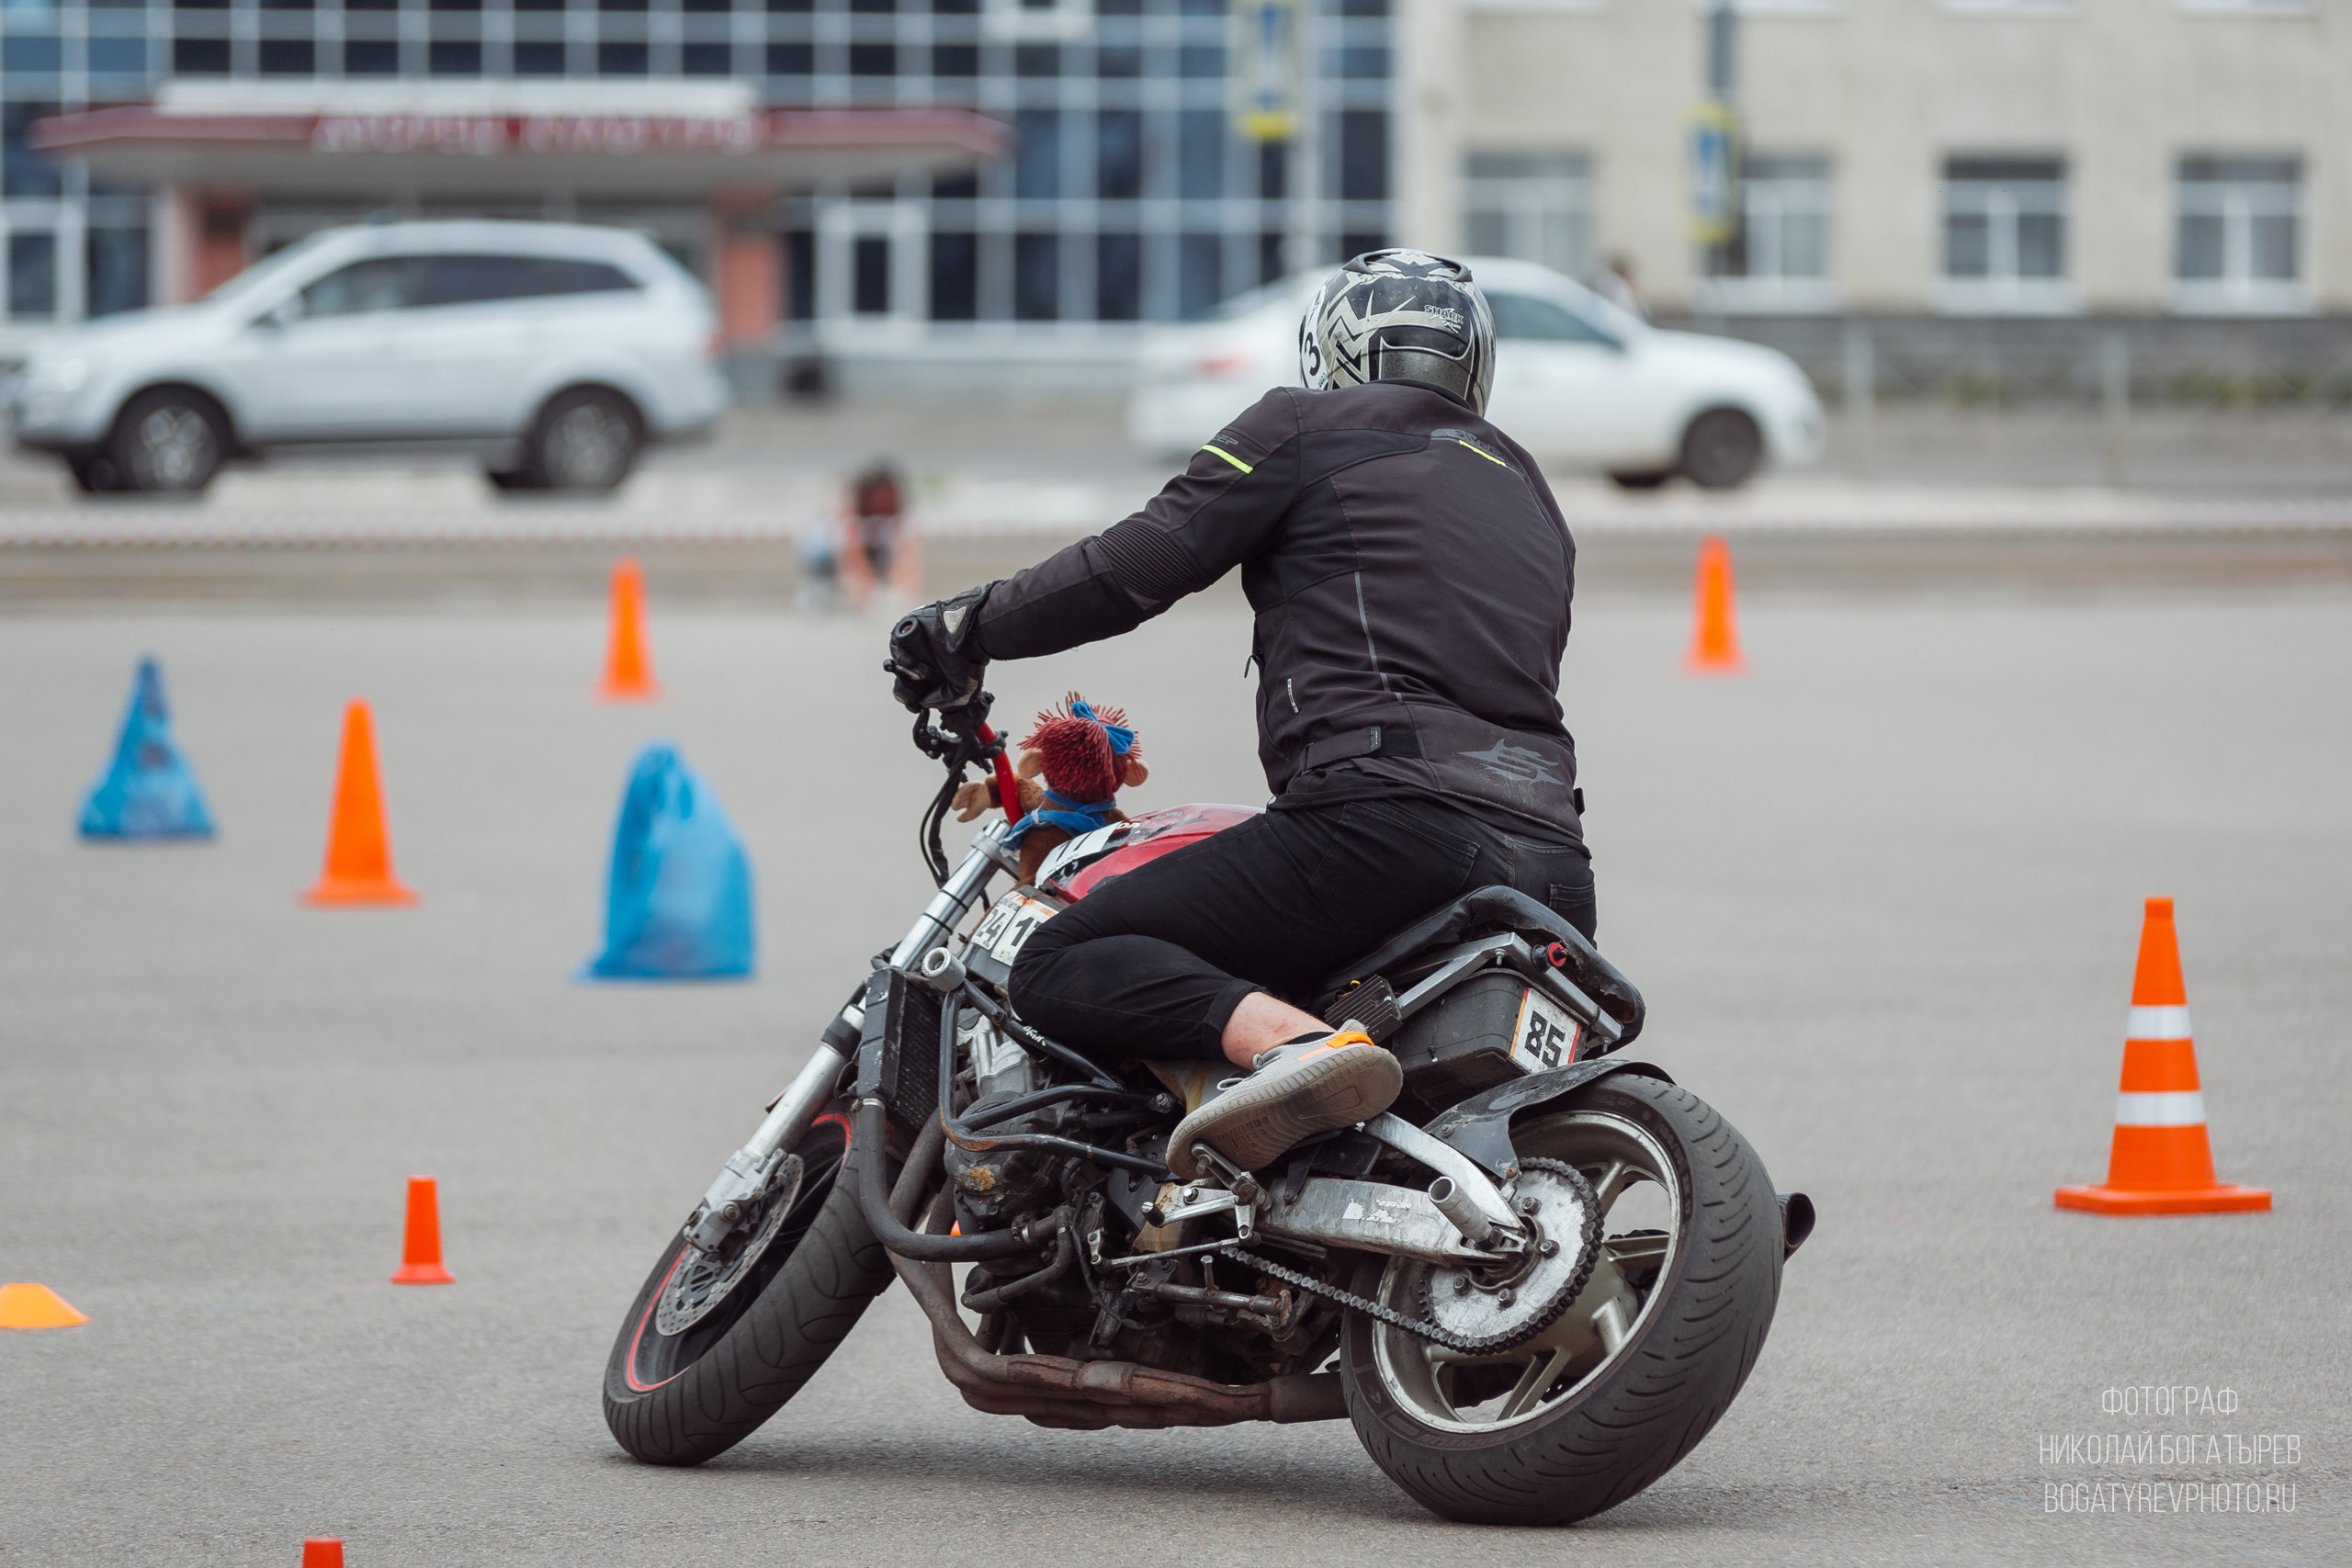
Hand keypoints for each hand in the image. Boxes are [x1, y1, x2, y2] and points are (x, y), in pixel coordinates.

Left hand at [886, 584, 990, 711]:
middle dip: (905, 692)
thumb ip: (942, 702)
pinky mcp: (909, 631)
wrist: (972, 639)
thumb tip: (922, 703)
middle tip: (914, 695)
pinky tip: (915, 663)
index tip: (915, 707)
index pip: (913, 691)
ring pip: (898, 666)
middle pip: (901, 681)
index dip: (911, 700)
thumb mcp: (961, 694)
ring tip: (927, 674)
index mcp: (934, 675)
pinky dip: (902, 658)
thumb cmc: (971, 662)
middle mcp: (923, 661)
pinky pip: (896, 646)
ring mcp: (915, 647)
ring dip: (910, 675)